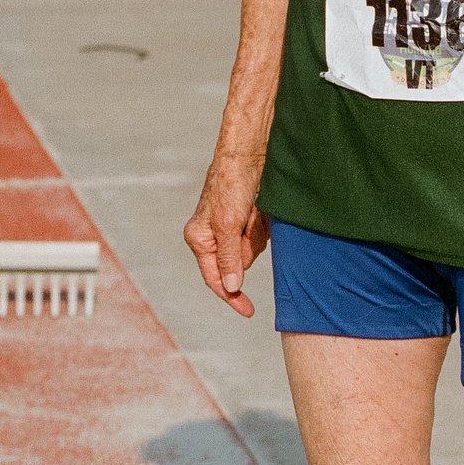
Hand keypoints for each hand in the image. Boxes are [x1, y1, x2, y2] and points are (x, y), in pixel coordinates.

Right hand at [185, 159, 268, 316]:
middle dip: (249, 246)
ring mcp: (230, 229)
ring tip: (255, 210)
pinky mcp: (246, 220)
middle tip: (250, 220)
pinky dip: (264, 225)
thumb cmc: (232, 183)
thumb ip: (229, 258)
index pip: (214, 279)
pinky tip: (261, 208)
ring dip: (258, 233)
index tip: (248, 311)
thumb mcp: (228, 224)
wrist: (250, 153)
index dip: (231, 297)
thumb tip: (231, 288)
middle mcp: (212, 237)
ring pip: (252, 250)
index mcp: (199, 239)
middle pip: (238, 264)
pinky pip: (260, 236)